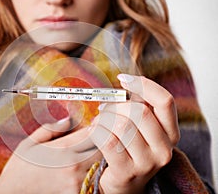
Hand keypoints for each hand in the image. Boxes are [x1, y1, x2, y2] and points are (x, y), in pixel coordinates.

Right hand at [0, 117, 100, 193]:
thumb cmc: (20, 168)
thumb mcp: (30, 143)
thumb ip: (51, 129)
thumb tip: (69, 120)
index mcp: (62, 149)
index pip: (91, 133)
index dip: (95, 127)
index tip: (94, 125)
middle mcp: (73, 166)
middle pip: (101, 148)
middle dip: (100, 141)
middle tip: (94, 138)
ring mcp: (77, 182)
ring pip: (100, 163)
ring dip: (98, 156)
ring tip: (89, 152)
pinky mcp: (77, 193)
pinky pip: (93, 178)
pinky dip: (92, 171)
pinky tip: (84, 167)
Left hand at [89, 74, 179, 193]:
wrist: (124, 184)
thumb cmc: (129, 149)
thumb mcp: (141, 128)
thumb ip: (139, 107)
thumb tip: (126, 81)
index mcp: (170, 133)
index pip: (165, 101)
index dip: (143, 85)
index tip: (123, 79)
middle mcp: (164, 149)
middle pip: (140, 111)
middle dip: (117, 105)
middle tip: (104, 107)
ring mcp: (147, 163)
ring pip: (122, 125)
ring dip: (104, 119)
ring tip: (98, 121)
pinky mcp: (127, 172)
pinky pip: (107, 140)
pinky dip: (96, 131)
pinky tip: (93, 131)